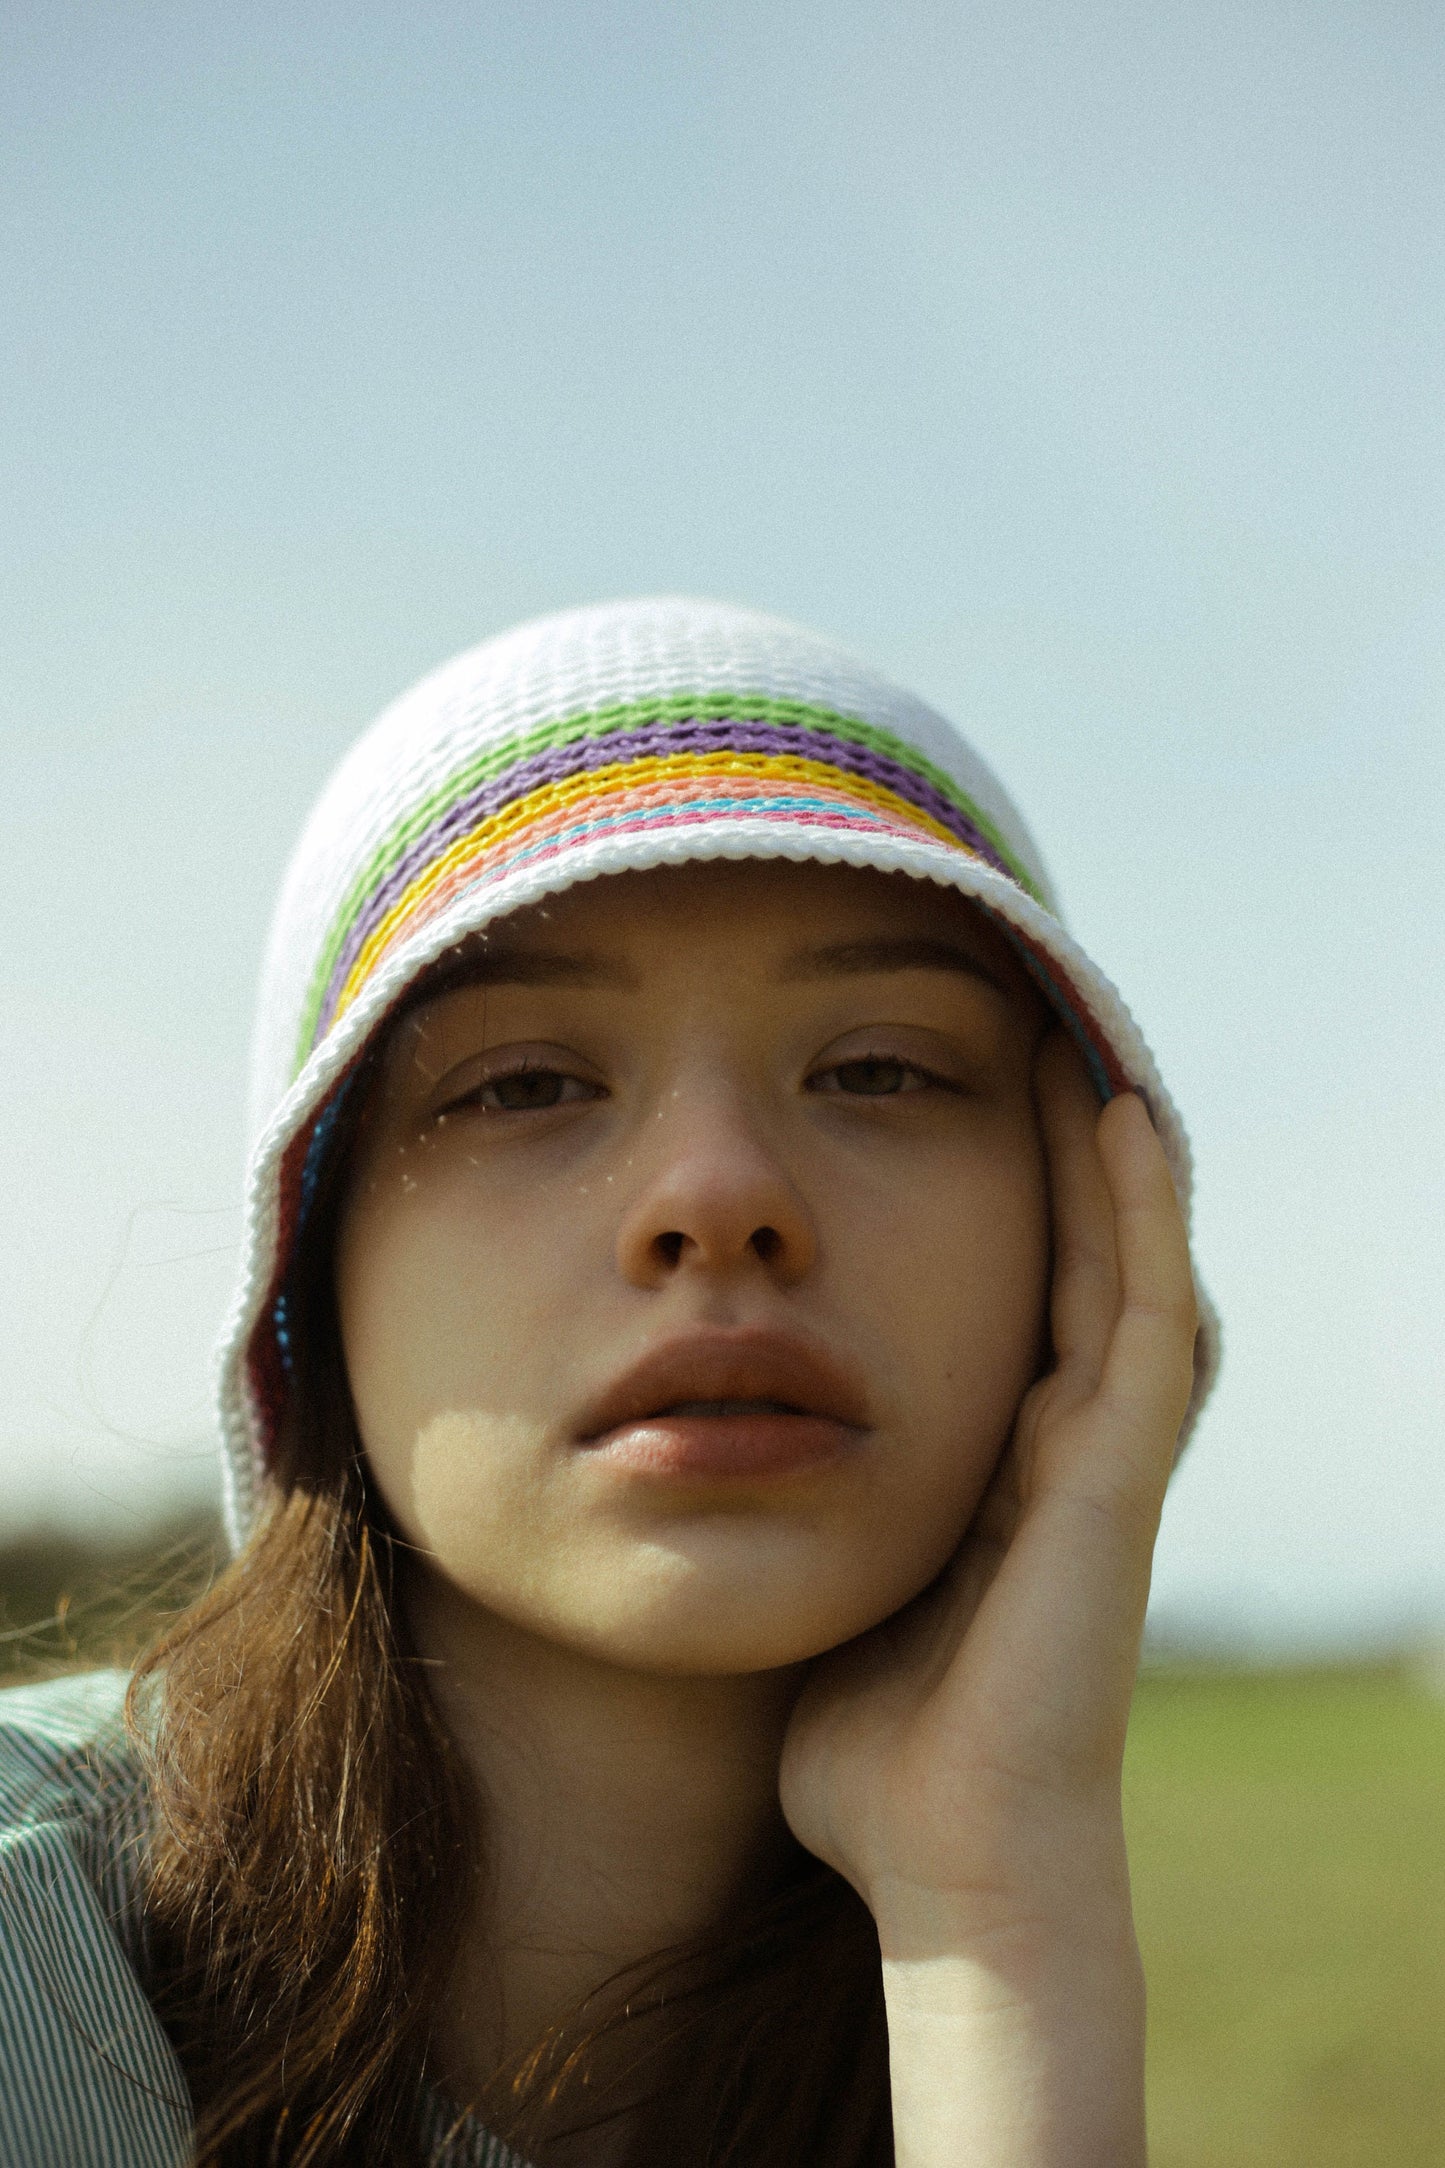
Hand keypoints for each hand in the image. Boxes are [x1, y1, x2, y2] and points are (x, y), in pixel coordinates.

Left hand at [777, 1031, 1198, 2164]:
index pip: (997, 1297)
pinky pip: (1137, 1314)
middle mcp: (1052, 1449)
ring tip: (1069, 1029)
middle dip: (1045, 1148)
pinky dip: (1139, 1213)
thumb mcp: (815, 1601)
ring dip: (1100, 1152)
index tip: (936, 1101)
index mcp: (985, 1470)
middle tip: (1018, 1026)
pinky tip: (1118, 1117)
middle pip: (1061, 1259)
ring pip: (1115, 1264)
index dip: (987, 1200)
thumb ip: (781, 1535)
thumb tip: (692, 1489)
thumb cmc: (869, 1758)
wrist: (948, 1866)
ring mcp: (1093, 1459)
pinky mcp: (1114, 1477)